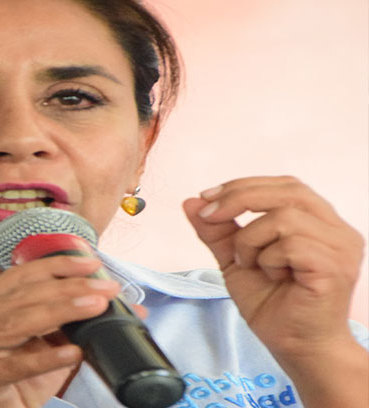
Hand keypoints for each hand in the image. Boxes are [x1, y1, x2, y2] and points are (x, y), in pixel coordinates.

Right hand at [0, 255, 121, 407]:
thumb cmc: (3, 390)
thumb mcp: (33, 355)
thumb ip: (64, 332)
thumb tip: (116, 311)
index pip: (17, 278)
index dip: (54, 265)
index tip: (90, 263)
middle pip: (22, 296)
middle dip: (67, 287)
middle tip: (105, 287)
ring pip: (17, 321)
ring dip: (62, 310)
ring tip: (95, 306)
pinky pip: (14, 366)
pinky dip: (47, 358)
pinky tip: (73, 352)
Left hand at [183, 176, 366, 405]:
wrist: (294, 346)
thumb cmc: (273, 304)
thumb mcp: (235, 258)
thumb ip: (217, 229)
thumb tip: (191, 201)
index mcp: (318, 220)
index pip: (284, 184)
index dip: (243, 185)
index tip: (207, 197)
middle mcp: (336, 229)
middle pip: (287, 190)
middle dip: (238, 198)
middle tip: (209, 216)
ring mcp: (340, 247)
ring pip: (284, 217)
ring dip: (251, 238)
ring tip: (250, 263)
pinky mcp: (333, 267)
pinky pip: (290, 245)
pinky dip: (267, 258)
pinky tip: (271, 276)